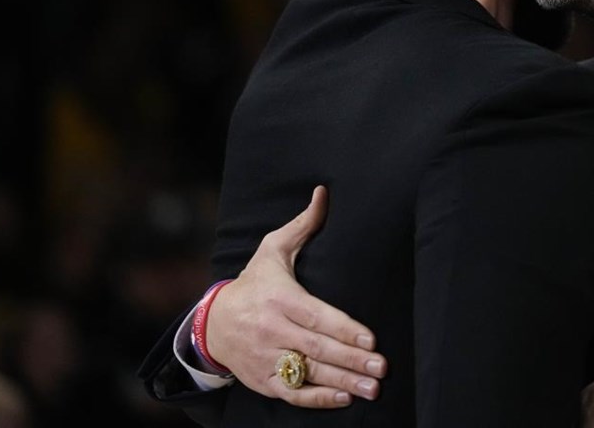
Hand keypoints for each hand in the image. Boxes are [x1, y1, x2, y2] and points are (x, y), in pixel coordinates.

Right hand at [206, 186, 387, 407]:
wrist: (212, 323)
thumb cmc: (254, 282)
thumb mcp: (273, 250)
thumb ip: (303, 226)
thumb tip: (324, 194)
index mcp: (279, 299)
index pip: (316, 317)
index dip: (344, 329)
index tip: (371, 339)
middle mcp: (271, 330)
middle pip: (316, 348)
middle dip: (351, 359)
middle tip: (381, 368)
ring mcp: (265, 358)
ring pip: (307, 373)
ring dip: (342, 382)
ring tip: (372, 388)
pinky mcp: (262, 380)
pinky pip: (292, 394)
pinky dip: (318, 399)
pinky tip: (344, 398)